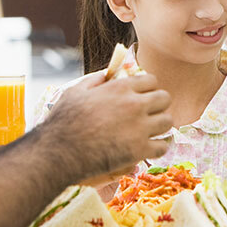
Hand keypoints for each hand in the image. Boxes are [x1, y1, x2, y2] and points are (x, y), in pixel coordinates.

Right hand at [40, 71, 173, 179]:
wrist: (59, 152)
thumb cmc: (63, 121)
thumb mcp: (76, 91)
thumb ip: (95, 80)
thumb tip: (107, 74)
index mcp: (121, 88)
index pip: (152, 80)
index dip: (149, 89)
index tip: (144, 97)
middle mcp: (135, 104)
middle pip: (165, 98)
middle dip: (159, 105)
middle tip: (151, 114)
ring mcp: (139, 127)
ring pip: (168, 121)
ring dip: (161, 126)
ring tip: (152, 131)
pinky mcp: (139, 149)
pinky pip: (163, 146)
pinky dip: (158, 148)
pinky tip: (150, 148)